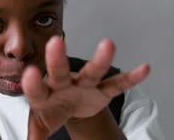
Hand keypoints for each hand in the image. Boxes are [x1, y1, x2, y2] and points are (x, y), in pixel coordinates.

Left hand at [22, 36, 149, 138]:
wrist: (67, 104)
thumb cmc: (51, 110)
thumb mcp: (41, 123)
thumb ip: (35, 134)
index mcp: (45, 94)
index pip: (37, 90)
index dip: (33, 83)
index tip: (30, 73)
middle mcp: (63, 84)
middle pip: (60, 72)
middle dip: (57, 59)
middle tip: (55, 42)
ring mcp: (83, 85)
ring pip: (91, 72)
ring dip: (100, 60)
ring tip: (108, 44)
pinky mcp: (101, 90)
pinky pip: (117, 84)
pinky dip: (130, 78)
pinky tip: (143, 69)